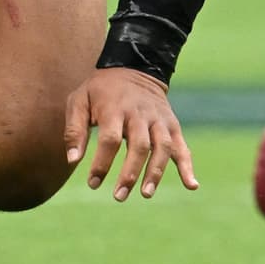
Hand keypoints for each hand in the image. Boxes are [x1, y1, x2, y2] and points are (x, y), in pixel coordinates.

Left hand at [65, 68, 198, 200]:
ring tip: (146, 194)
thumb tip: (72, 160)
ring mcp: (159, 120)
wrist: (133, 67)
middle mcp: (139, 114)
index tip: (93, 183)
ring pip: (162, 147)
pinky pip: (183, 147)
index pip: (110, 139)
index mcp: (114, 108)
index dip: (102, 163)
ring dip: (156, 172)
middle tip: (119, 196)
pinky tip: (192, 185)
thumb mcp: (79, 101)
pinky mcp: (172, 125)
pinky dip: (188, 166)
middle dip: (130, 173)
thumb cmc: (99, 91)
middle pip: (139, 146)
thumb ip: (74, 130)